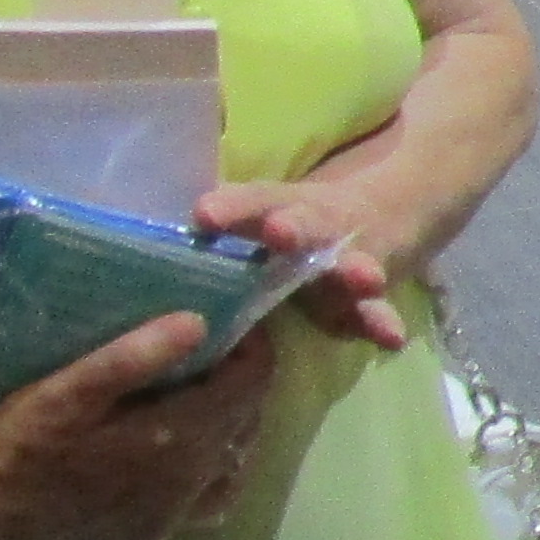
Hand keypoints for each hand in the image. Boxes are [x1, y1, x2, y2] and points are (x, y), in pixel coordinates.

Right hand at [0, 312, 288, 539]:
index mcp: (179, 437)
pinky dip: (215, 471)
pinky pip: (211, 500)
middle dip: (243, 378)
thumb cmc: (17, 444)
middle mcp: (191, 479)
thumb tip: (198, 321)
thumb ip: (133, 358)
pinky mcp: (154, 532)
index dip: (254, 345)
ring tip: (205, 392)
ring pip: (237, 458)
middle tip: (217, 347)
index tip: (237, 318)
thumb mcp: (67, 390)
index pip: (253, 382)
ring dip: (233, 422)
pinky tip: (191, 452)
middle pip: (248, 417)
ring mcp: (175, 512)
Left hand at [190, 177, 411, 355]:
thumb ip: (221, 234)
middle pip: (310, 223)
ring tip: (364, 279)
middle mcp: (319, 227)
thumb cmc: (298, 221)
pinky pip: (375, 310)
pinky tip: (391, 339)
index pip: (255, 200)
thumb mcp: (262, 215)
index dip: (233, 207)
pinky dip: (381, 322)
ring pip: (352, 263)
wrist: (392, 211)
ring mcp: (350, 258)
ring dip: (354, 273)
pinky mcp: (367, 296)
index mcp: (281, 206)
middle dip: (298, 229)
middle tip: (280, 232)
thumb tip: (147, 261)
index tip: (204, 216)